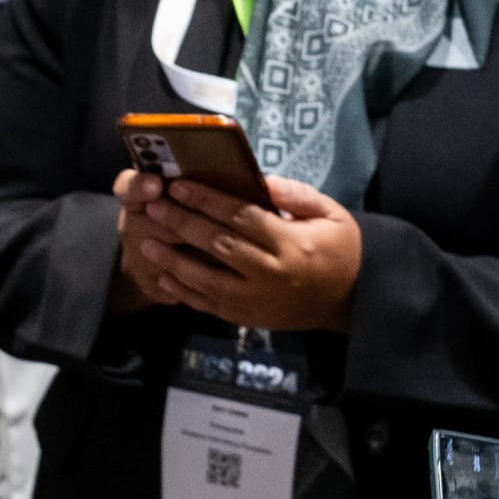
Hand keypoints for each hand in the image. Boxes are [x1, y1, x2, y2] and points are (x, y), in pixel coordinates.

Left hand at [112, 170, 362, 329]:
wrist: (351, 301)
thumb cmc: (341, 249)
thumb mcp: (332, 214)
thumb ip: (297, 196)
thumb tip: (261, 181)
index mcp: (290, 243)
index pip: (241, 216)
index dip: (207, 200)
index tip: (179, 185)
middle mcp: (270, 273)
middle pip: (219, 245)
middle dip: (183, 224)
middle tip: (154, 206)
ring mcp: (257, 300)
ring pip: (207, 280)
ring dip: (174, 261)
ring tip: (147, 243)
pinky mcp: (249, 318)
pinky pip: (211, 306)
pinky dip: (185, 294)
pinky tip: (164, 278)